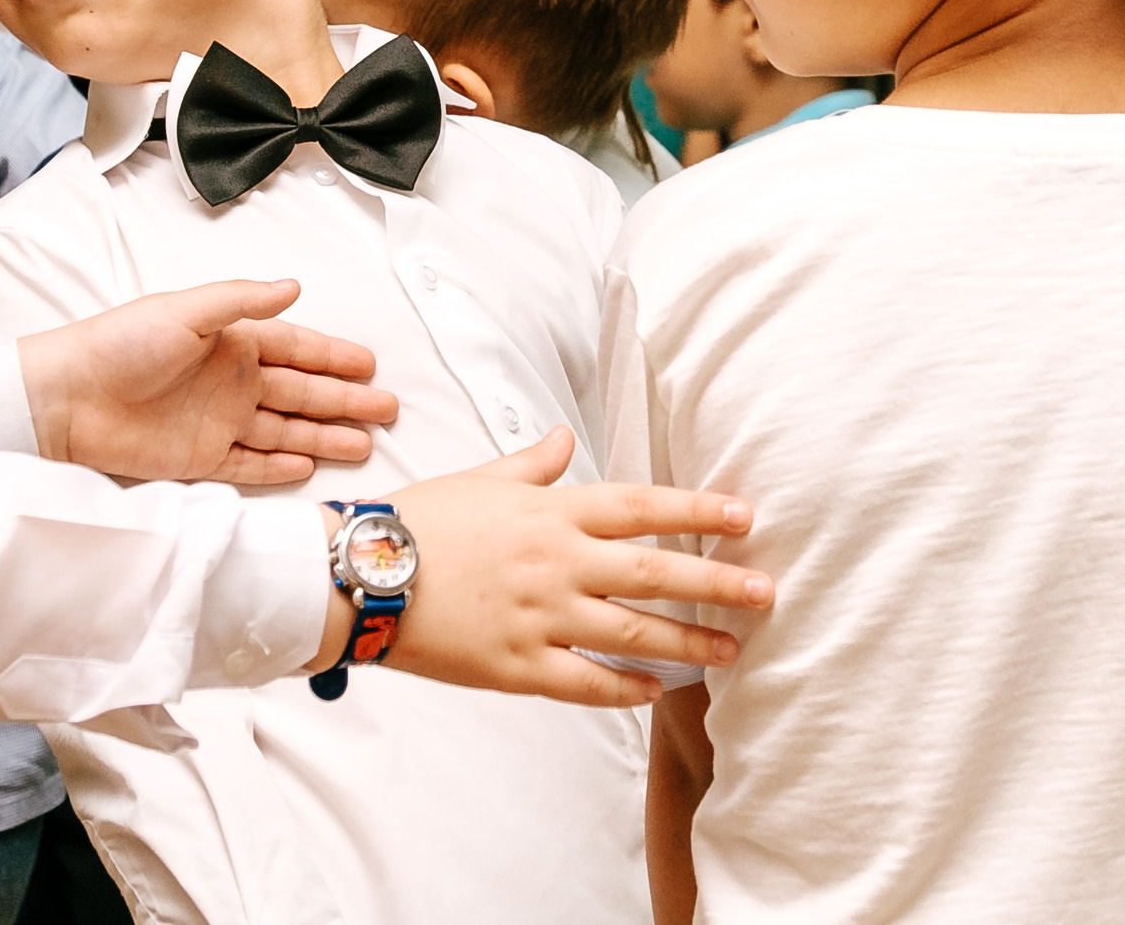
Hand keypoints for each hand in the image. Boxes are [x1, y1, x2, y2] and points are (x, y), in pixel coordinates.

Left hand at [17, 279, 397, 484]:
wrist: (68, 397)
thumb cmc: (120, 343)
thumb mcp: (185, 310)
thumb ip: (241, 301)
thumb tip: (293, 285)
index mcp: (230, 342)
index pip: (295, 348)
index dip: (333, 357)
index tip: (369, 365)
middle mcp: (230, 382)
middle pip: (301, 393)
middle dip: (344, 400)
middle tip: (387, 408)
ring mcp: (217, 422)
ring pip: (285, 431)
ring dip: (323, 436)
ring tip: (364, 444)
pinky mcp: (199, 459)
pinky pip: (250, 465)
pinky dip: (279, 467)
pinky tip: (309, 466)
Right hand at [317, 426, 770, 707]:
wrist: (360, 576)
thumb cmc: (419, 523)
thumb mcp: (480, 479)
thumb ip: (531, 462)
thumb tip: (563, 434)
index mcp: (549, 511)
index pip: (641, 507)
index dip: (697, 511)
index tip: (744, 517)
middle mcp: (555, 562)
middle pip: (654, 573)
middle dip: (717, 583)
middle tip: (764, 592)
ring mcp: (540, 618)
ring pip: (632, 634)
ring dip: (687, 644)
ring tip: (728, 652)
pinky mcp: (517, 666)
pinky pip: (586, 683)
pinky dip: (626, 688)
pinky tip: (655, 691)